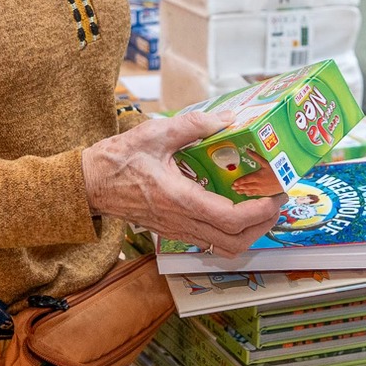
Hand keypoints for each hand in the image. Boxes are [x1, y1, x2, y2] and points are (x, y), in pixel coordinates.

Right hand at [82, 112, 286, 257]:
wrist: (89, 184)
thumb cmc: (117, 160)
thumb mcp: (155, 133)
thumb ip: (193, 125)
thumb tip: (226, 119)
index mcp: (180, 200)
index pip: (231, 219)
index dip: (260, 212)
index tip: (275, 195)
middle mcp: (181, 222)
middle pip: (235, 242)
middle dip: (263, 225)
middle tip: (275, 200)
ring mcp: (177, 230)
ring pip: (223, 247)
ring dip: (249, 233)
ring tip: (260, 208)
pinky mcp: (173, 230)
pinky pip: (210, 241)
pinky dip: (231, 231)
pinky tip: (235, 208)